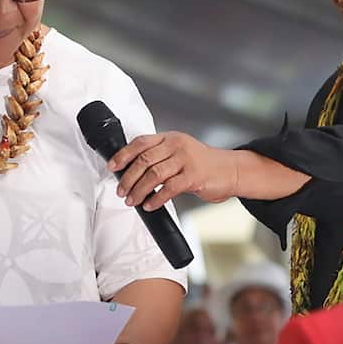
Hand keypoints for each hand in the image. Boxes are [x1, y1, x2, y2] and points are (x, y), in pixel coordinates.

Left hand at [107, 132, 238, 209]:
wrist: (229, 170)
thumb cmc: (201, 165)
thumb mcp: (179, 153)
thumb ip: (159, 157)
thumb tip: (131, 173)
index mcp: (170, 138)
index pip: (140, 143)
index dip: (123, 155)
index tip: (112, 167)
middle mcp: (177, 145)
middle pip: (144, 160)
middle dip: (128, 178)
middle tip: (121, 190)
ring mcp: (186, 159)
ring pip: (154, 175)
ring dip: (139, 190)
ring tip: (132, 200)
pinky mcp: (194, 175)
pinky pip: (169, 188)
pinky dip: (156, 198)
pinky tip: (150, 205)